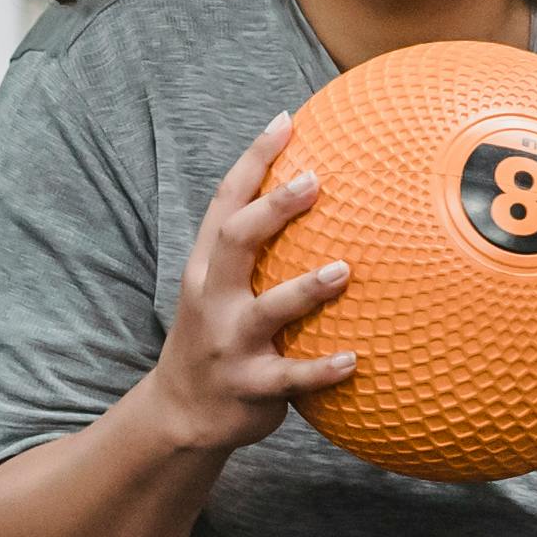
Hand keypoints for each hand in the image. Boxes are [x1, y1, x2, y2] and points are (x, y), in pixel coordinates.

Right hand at [124, 106, 359, 457]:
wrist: (181, 414)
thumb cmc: (216, 337)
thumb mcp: (217, 290)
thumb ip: (252, 251)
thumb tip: (313, 193)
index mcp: (206, 269)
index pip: (225, 203)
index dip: (253, 161)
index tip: (286, 122)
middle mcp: (213, 299)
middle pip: (235, 242)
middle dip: (272, 209)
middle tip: (314, 180)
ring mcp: (229, 344)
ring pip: (267, 311)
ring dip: (305, 289)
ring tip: (343, 270)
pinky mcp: (249, 387)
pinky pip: (290, 378)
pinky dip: (321, 370)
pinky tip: (354, 360)